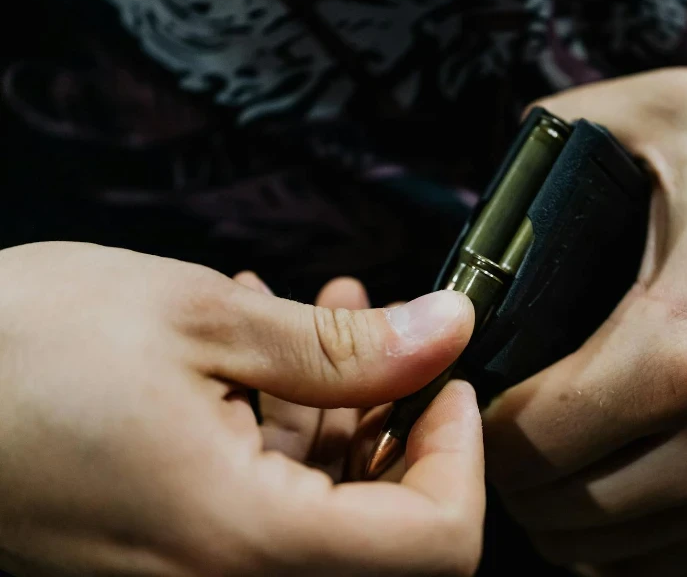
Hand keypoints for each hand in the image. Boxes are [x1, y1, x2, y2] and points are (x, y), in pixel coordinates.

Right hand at [0, 242, 483, 576]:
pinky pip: (261, 499)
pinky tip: (270, 348)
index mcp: (241, 540)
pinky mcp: (164, 544)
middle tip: (391, 337)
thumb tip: (445, 331)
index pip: (430, 546)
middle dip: (402, 426)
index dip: (461, 460)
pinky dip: (287, 427)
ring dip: (343, 412)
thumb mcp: (205, 322)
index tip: (449, 384)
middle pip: (381, 534)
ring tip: (326, 317)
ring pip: (321, 511)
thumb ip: (344, 343)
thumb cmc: (20, 346)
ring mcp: (188, 568)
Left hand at [482, 68, 686, 575]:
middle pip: (555, 504)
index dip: (473, 412)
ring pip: (600, 546)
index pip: (530, 434)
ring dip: (545, 503)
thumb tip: (498, 171)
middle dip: (499, 462)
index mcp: (678, 344)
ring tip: (528, 442)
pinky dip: (605, 536)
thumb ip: (567, 127)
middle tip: (486, 406)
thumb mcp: (679, 110)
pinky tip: (587, 482)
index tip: (465, 373)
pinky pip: (658, 559)